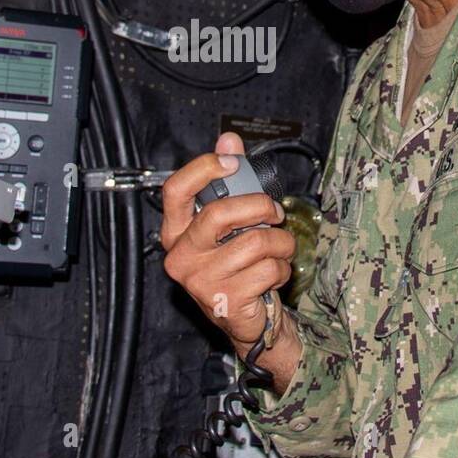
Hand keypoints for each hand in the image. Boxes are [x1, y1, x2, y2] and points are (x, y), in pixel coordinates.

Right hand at [160, 132, 295, 350]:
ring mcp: (200, 281)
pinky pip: (267, 268)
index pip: (176, 190)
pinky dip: (282, 268)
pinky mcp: (225, 301)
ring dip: (280, 243)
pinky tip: (274, 275)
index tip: (230, 161)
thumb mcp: (230, 221)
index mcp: (176, 231)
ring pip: (255, 242)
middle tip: (274, 212)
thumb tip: (228, 139)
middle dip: (259, 206)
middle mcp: (181, 256)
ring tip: (279, 249)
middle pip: (219, 214)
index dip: (203, 169)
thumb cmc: (236, 264)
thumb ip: (228, 180)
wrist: (246, 317)